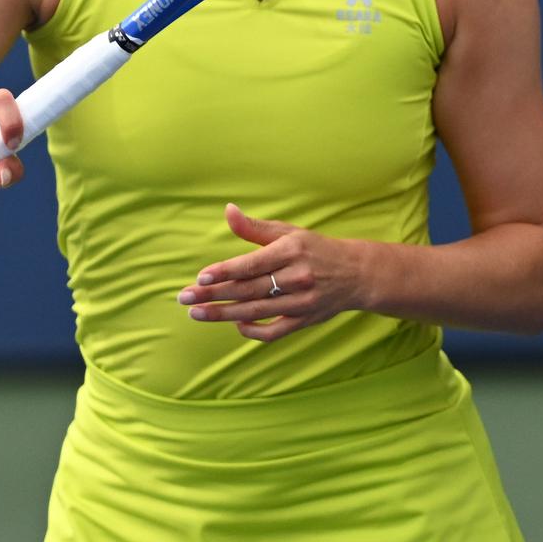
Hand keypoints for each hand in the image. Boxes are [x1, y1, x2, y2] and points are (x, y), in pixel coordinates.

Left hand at [176, 203, 368, 342]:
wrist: (357, 273)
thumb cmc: (315, 249)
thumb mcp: (288, 232)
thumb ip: (254, 227)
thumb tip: (227, 210)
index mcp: (291, 251)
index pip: (252, 264)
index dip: (225, 272)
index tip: (200, 277)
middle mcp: (297, 277)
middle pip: (248, 290)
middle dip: (213, 295)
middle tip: (185, 298)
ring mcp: (302, 301)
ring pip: (256, 311)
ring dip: (223, 314)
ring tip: (197, 313)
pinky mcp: (305, 320)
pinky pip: (275, 331)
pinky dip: (254, 331)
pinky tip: (235, 323)